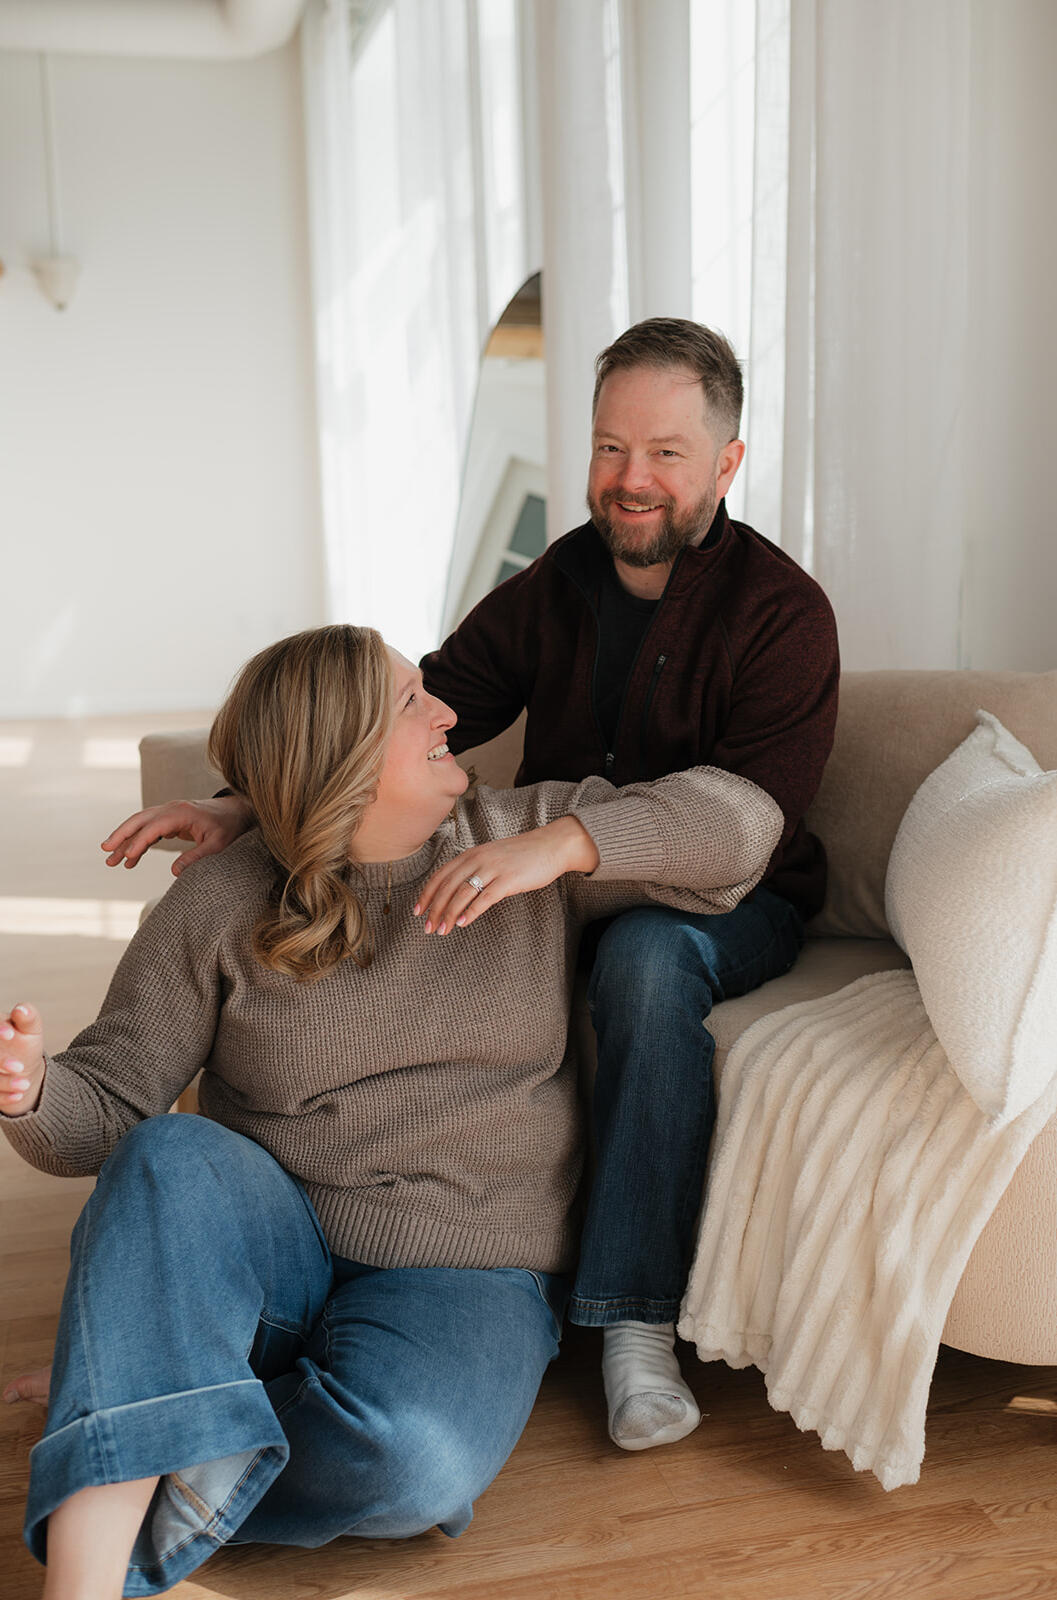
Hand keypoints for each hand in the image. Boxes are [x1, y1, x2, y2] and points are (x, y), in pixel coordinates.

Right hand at [0, 1003, 44, 1116]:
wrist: (22, 1068)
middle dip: (0, 1060)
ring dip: (4, 1082)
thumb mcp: (31, 1029)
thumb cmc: (24, 1043)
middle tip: (19, 1067)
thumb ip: (28, 1018)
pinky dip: (4, 1096)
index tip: (11, 1035)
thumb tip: (22, 1009)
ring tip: (25, 1085)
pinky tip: (18, 1095)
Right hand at [101, 795, 254, 877]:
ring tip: (111, 860)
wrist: (236, 811)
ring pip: (140, 824)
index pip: (153, 827)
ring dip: (125, 839)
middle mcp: (171, 808)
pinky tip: (130, 859)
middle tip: (105, 850)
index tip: (127, 857)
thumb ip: (196, 857)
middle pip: (139, 819)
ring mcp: (169, 812)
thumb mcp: (217, 844)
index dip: (139, 842)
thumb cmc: (228, 827)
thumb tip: (174, 873)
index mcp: (181, 812)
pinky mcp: (170, 819)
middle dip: (121, 835)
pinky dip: (138, 842)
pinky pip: (149, 829)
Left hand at [415, 817, 598, 933]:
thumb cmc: (522, 855)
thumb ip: (474, 869)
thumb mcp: (492, 856)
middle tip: (427, 928)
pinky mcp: (508, 880)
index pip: (440, 875)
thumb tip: (457, 889)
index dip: (427, 894)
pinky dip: (471, 912)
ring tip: (442, 930)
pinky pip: (484, 898)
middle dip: (434, 909)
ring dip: (449, 914)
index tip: (418, 911)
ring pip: (462, 894)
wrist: (550, 846)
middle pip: (447, 887)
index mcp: (471, 854)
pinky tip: (463, 923)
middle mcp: (477, 859)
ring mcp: (492, 869)